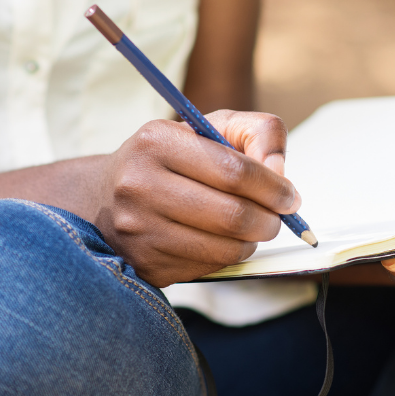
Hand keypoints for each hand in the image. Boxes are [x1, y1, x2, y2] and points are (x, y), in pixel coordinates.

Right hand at [93, 110, 299, 287]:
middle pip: (233, 215)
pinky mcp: (144, 264)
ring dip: (252, 242)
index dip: (274, 188)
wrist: (105, 197)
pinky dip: (227, 257)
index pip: (235, 171)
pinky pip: (208, 268)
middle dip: (270, 220)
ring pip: (225, 248)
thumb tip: (279, 171)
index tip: (289, 197)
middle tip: (277, 217)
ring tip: (251, 228)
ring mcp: (138, 230)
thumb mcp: (211, 126)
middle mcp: (139, 185)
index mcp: (157, 141)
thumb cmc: (171, 158)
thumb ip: (257, 132)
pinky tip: (221, 241)